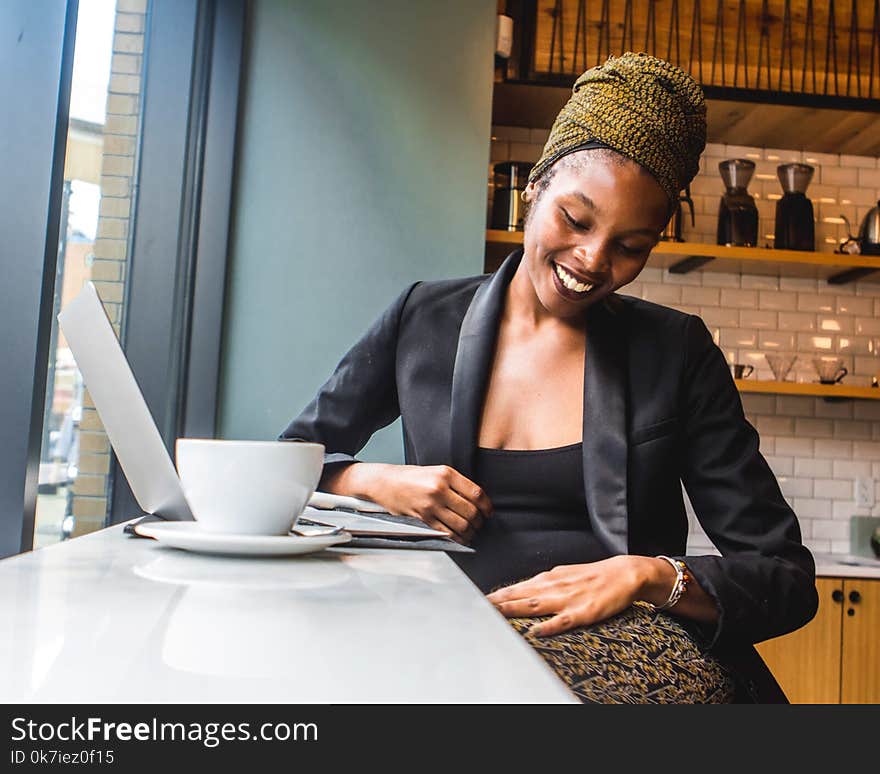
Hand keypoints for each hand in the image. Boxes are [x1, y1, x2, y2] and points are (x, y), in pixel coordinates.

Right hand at [332, 462, 492, 543]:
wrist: (385, 483)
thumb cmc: (410, 477)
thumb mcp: (436, 471)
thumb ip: (456, 483)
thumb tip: (477, 500)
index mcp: (446, 474)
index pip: (476, 493)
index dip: (487, 506)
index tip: (488, 512)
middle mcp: (439, 488)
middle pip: (471, 511)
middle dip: (479, 522)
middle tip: (480, 524)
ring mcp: (431, 504)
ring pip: (461, 524)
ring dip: (471, 532)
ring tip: (472, 532)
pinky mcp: (423, 518)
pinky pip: (447, 532)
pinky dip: (458, 538)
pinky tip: (460, 538)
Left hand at [486, 556, 653, 636]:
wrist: (624, 573)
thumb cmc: (592, 576)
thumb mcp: (563, 575)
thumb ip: (542, 585)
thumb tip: (520, 591)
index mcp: (548, 579)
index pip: (516, 588)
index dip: (497, 595)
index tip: (478, 601)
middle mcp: (554, 587)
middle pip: (520, 595)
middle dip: (498, 602)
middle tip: (478, 607)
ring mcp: (568, 599)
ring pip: (535, 605)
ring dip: (514, 609)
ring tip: (496, 615)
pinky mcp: (584, 612)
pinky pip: (564, 621)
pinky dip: (549, 626)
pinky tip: (536, 631)